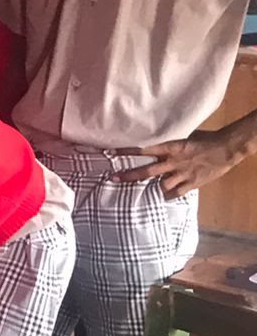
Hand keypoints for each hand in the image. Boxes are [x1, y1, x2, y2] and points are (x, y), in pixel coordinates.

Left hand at [116, 131, 243, 198]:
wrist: (225, 148)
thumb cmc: (205, 140)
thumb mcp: (183, 137)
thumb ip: (168, 144)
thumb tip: (154, 145)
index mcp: (170, 148)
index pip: (143, 149)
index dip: (126, 152)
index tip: (110, 152)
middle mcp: (172, 162)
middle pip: (146, 171)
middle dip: (129, 175)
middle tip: (113, 178)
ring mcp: (182, 174)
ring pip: (160, 185)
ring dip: (149, 189)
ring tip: (136, 193)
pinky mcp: (192, 183)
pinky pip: (176, 193)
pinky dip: (167, 196)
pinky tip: (161, 198)